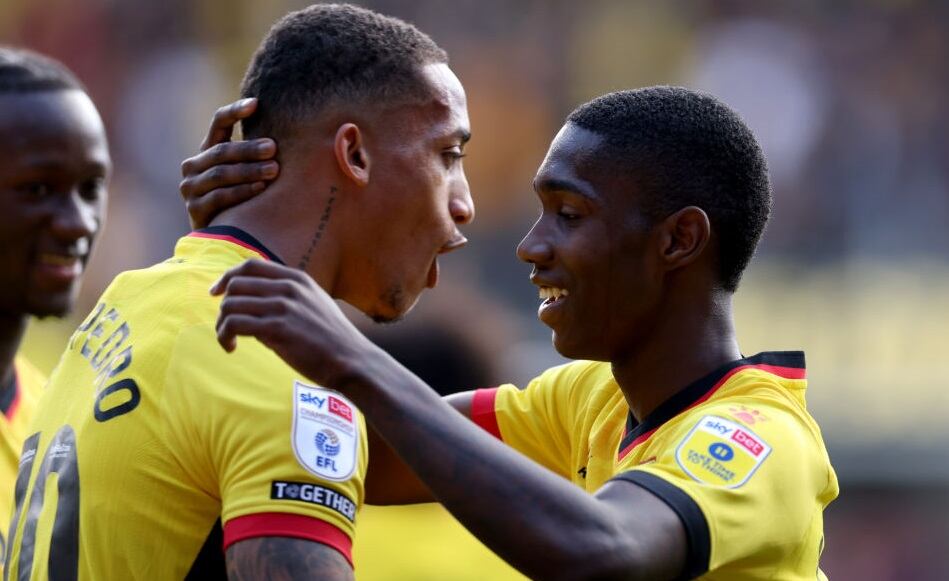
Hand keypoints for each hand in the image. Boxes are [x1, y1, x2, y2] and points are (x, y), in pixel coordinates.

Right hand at [179, 98, 280, 228]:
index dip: (235, 112)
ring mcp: (191, 188)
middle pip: (222, 151)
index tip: (256, 104)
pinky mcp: (195, 210)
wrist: (224, 237)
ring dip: (249, 171)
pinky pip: (219, 197)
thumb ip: (259, 155)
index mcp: (207, 151)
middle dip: (249, 148)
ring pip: (220, 174)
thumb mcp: (249, 173)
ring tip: (274, 170)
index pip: (218, 123)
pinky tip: (261, 189)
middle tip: (273, 148)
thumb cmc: (245, 199)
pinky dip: (242, 192)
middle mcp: (193, 167)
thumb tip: (291, 135)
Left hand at [210, 260, 376, 388]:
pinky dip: (225, 336)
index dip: (228, 276)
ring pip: (230, 304)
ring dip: (221, 324)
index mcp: (297, 279)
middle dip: (222, 306)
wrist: (352, 360)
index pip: (251, 265)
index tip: (216, 293)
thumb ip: (289, 297)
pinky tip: (231, 348)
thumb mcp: (315, 304)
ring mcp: (283, 307)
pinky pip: (234, 324)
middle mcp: (288, 288)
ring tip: (228, 340)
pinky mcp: (277, 328)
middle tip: (226, 327)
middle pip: (236, 284)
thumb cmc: (332, 339)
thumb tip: (255, 305)